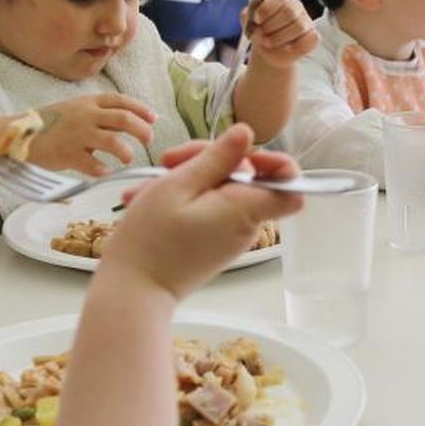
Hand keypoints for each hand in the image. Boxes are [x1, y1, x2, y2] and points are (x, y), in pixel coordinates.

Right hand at [26, 94, 155, 175]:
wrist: (17, 135)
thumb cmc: (50, 125)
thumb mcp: (75, 110)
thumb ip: (100, 115)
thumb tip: (131, 122)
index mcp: (87, 102)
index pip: (120, 101)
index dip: (141, 109)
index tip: (153, 118)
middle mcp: (84, 116)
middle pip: (123, 119)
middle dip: (142, 130)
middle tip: (149, 140)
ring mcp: (76, 134)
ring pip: (113, 142)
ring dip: (126, 152)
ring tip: (128, 158)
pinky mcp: (67, 154)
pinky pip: (93, 165)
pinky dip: (103, 170)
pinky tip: (105, 172)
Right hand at [100, 124, 303, 298]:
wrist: (134, 290)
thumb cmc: (150, 240)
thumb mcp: (178, 186)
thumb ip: (216, 159)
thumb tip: (246, 135)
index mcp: (243, 209)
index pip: (291, 184)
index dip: (275, 161)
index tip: (241, 154)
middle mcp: (244, 225)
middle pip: (244, 177)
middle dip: (207, 161)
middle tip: (169, 161)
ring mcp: (229, 235)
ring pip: (219, 190)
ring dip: (185, 179)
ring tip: (147, 188)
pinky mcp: (213, 241)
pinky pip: (207, 208)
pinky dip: (182, 199)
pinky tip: (147, 200)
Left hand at [244, 0, 318, 69]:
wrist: (269, 51)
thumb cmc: (260, 33)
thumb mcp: (249, 23)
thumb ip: (248, 17)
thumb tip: (253, 18)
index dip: (267, 9)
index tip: (256, 20)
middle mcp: (296, 6)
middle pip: (289, 12)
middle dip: (271, 26)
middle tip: (261, 36)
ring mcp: (306, 21)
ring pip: (299, 27)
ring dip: (279, 38)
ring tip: (268, 43)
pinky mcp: (313, 36)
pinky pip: (309, 40)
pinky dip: (295, 47)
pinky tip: (285, 48)